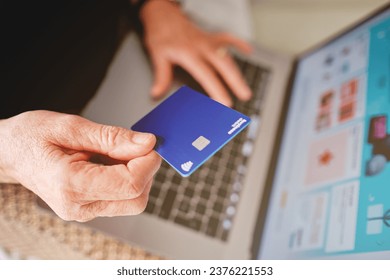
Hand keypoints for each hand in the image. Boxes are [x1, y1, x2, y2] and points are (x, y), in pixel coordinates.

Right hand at [0, 111, 160, 221]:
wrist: (9, 153)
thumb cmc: (31, 137)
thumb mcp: (71, 126)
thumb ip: (113, 137)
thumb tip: (147, 143)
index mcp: (71, 184)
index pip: (130, 185)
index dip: (148, 162)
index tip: (149, 143)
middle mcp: (78, 206)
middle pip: (136, 199)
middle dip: (145, 171)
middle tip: (133, 145)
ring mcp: (82, 211)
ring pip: (132, 202)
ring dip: (136, 175)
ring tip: (114, 152)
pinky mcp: (88, 209)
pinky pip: (121, 199)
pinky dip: (126, 179)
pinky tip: (110, 162)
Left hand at [140, 0, 252, 106]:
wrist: (162, 15)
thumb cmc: (161, 35)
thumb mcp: (158, 56)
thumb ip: (161, 76)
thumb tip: (157, 93)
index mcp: (189, 53)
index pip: (206, 75)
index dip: (217, 89)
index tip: (225, 102)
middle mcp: (202, 46)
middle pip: (224, 65)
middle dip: (236, 81)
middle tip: (245, 95)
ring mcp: (209, 41)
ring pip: (228, 56)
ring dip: (238, 72)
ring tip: (245, 88)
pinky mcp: (211, 37)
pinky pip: (228, 38)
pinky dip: (239, 43)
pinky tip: (248, 50)